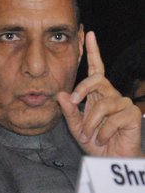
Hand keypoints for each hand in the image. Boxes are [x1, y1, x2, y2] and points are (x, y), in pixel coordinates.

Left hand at [57, 31, 141, 156]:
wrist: (110, 159)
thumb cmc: (94, 140)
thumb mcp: (76, 126)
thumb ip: (69, 111)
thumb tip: (61, 95)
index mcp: (96, 94)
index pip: (95, 69)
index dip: (92, 51)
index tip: (89, 34)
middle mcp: (110, 94)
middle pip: (97, 79)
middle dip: (82, 88)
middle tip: (74, 100)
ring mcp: (122, 103)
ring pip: (102, 104)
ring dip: (90, 122)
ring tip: (89, 135)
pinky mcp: (132, 114)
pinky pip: (112, 119)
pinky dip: (102, 131)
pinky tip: (102, 139)